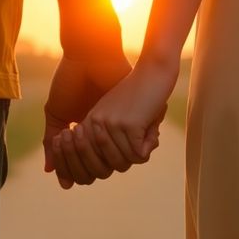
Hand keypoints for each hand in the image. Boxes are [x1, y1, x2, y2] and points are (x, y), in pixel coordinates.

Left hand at [55, 57, 178, 182]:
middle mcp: (95, 125)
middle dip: (127, 159)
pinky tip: (151, 128)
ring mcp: (110, 125)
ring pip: (125, 161)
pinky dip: (149, 145)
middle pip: (107, 167)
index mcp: (89, 123)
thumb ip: (111, 141)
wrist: (153, 71)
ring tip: (146, 131)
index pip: (85, 164)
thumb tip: (115, 166)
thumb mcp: (119, 117)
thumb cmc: (140, 95)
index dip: (101, 166)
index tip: (119, 154)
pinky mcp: (127, 125)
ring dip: (140, 151)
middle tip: (140, 143)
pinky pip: (138, 154)